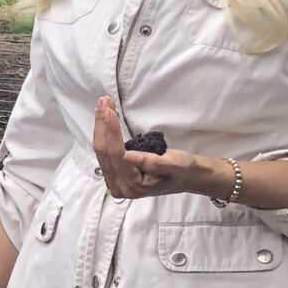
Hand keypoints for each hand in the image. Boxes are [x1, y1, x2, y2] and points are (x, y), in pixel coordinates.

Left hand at [92, 96, 223, 201]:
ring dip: (101, 125)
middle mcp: (119, 186)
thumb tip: (127, 156)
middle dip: (103, 124)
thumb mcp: (172, 166)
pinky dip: (104, 132)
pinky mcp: (114, 173)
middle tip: (103, 101)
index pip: (116, 155)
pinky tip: (103, 118)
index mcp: (132, 186)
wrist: (186, 177)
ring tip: (102, 104)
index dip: (111, 132)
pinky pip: (104, 150)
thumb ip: (152, 163)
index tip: (108, 111)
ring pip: (101, 149)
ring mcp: (114, 180)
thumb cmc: (182, 170)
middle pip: (104, 151)